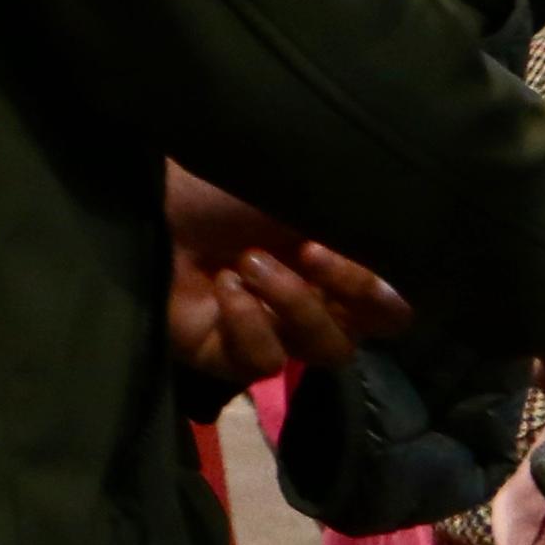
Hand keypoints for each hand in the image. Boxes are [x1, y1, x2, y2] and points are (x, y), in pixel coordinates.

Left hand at [163, 168, 412, 382]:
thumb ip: (349, 222)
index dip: (378, 289)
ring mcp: (270, 332)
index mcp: (332, 268)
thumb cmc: (218, 183)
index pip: (391, 306)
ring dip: (293, 303)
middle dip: (343, 291)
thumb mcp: (296, 191)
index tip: (342, 246)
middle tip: (306, 250)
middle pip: (361, 333)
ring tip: (250, 262)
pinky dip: (250, 323)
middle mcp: (308, 303)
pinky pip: (264, 361)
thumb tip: (395, 247)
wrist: (149, 194)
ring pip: (322, 351)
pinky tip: (224, 288)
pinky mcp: (227, 356)